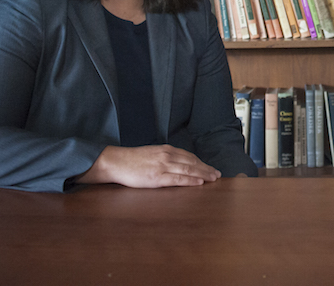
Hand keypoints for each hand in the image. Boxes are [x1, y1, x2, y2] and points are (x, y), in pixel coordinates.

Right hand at [78, 145, 220, 187]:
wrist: (116, 162)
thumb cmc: (132, 160)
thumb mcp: (152, 154)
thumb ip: (164, 158)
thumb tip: (177, 164)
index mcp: (166, 150)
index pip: (189, 156)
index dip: (202, 163)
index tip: (210, 168)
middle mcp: (167, 156)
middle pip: (192, 163)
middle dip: (206, 169)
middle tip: (217, 174)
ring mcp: (163, 166)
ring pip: (188, 170)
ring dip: (203, 174)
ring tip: (213, 179)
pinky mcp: (157, 177)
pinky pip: (178, 179)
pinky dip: (190, 181)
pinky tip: (199, 182)